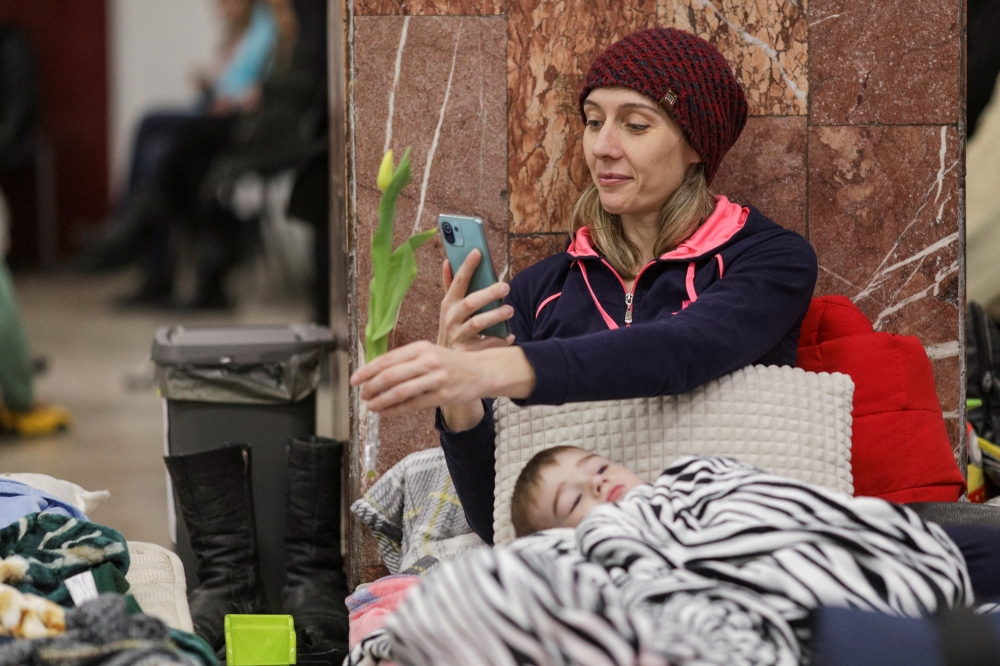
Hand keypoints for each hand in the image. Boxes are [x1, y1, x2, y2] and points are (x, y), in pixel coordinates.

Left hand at [350, 342, 534, 417]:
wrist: (481, 371)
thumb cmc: (450, 363)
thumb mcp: (429, 353)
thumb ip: (406, 361)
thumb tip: (376, 373)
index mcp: (421, 347)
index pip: (388, 359)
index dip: (368, 370)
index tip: (355, 379)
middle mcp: (428, 361)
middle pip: (391, 375)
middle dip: (372, 386)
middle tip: (361, 394)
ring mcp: (436, 378)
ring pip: (401, 391)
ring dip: (381, 400)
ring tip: (370, 405)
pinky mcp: (443, 394)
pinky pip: (414, 404)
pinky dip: (395, 409)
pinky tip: (384, 412)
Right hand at [437, 251, 514, 350]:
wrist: (443, 362)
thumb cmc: (453, 328)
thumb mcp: (449, 308)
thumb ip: (450, 286)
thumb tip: (448, 261)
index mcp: (449, 304)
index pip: (458, 282)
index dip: (466, 266)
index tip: (477, 252)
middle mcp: (451, 319)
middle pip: (470, 303)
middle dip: (488, 293)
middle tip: (506, 286)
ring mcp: (457, 336)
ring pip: (477, 324)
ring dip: (495, 315)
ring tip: (509, 310)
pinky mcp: (465, 352)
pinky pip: (486, 345)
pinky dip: (500, 340)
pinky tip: (509, 336)